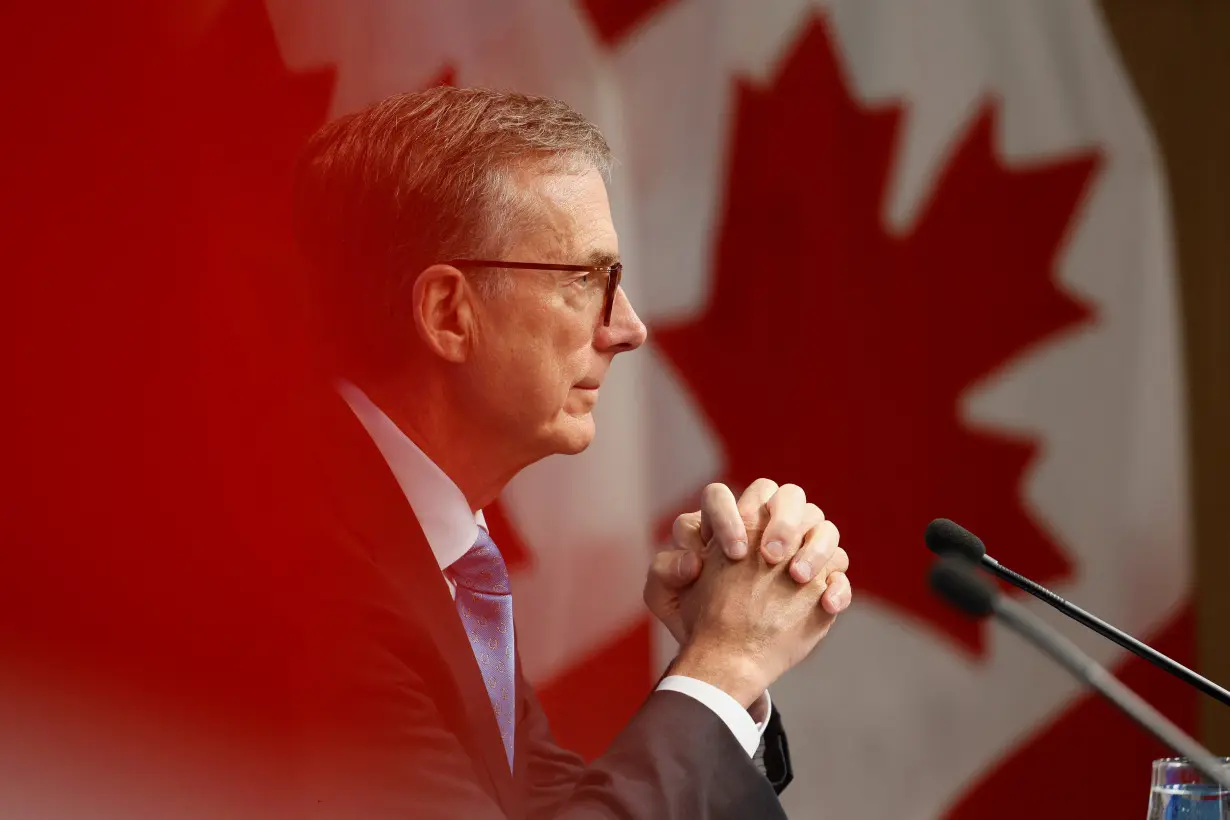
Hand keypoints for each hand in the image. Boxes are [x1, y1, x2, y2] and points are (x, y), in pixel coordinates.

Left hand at [643, 480, 850, 643]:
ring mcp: (797, 549)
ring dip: (815, 546)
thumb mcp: (665, 597)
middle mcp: (763, 526)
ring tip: (798, 578)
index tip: (732, 553)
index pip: (721, 496)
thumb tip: (691, 563)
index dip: (726, 516)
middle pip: (785, 495)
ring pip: (821, 524)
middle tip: (772, 556)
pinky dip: (838, 586)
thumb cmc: (693, 616)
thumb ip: (664, 572)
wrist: (722, 653)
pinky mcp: (822, 578)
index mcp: (722, 522)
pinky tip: (826, 605)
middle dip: (782, 520)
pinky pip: (840, 570)